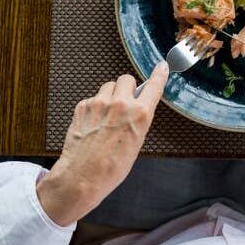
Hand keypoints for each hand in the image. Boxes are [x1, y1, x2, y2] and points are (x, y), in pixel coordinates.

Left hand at [37, 63, 168, 225]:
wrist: (82, 177)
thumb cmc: (111, 167)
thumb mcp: (136, 143)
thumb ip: (138, 119)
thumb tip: (137, 106)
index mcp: (139, 114)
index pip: (153, 87)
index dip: (159, 75)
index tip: (162, 67)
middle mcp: (120, 104)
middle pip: (126, 79)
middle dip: (126, 88)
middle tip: (124, 101)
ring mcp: (99, 103)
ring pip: (108, 86)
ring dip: (110, 95)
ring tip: (107, 115)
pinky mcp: (83, 106)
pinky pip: (92, 98)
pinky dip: (94, 107)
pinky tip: (93, 123)